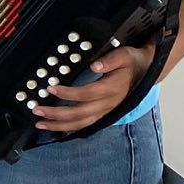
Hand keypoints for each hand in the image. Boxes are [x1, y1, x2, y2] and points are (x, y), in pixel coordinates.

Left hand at [31, 41, 155, 132]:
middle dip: (56, 114)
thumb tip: (95, 65)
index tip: (51, 88)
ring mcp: (105, 111)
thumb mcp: (123, 55)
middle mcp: (108, 103)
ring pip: (81, 123)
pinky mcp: (103, 114)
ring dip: (59, 125)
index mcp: (112, 89)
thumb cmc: (131, 63)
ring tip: (40, 124)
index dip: (68, 93)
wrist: (147, 72)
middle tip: (36, 110)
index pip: (87, 94)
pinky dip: (68, 128)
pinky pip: (84, 124)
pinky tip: (54, 127)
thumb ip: (109, 60)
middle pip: (80, 114)